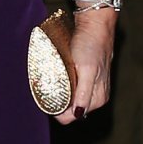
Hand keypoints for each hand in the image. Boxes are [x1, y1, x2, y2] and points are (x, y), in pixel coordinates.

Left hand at [53, 11, 113, 125]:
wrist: (95, 25)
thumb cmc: (91, 45)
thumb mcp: (87, 69)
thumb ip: (84, 93)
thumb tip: (77, 114)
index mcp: (97, 99)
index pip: (70, 117)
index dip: (56, 110)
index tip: (45, 97)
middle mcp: (96, 98)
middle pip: (69, 111)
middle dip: (56, 103)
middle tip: (46, 87)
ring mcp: (92, 89)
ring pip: (69, 101)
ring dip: (58, 95)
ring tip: (51, 82)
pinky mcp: (88, 80)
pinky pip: (71, 91)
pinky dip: (62, 87)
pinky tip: (57, 78)